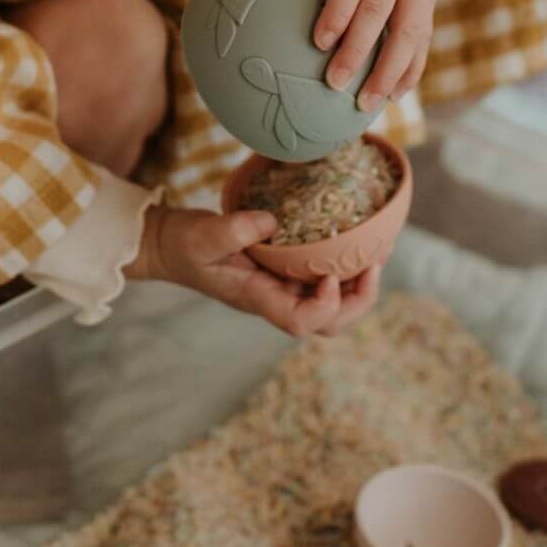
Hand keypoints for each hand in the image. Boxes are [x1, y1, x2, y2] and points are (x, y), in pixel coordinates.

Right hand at [125, 205, 379, 336]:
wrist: (171, 245)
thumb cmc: (183, 244)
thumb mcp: (202, 234)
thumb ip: (234, 229)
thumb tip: (273, 222)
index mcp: (257, 298)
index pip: (300, 321)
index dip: (325, 305)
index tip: (330, 274)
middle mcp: (276, 299)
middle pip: (328, 324)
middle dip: (359, 301)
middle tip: (374, 264)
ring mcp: (282, 287)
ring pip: (333, 306)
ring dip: (359, 286)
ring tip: (376, 253)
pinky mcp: (285, 271)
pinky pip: (323, 279)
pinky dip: (346, 267)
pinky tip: (357, 241)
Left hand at [265, 0, 471, 108]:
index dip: (338, 10)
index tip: (320, 42)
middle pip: (380, 8)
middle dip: (359, 50)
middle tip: (335, 84)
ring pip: (410, 30)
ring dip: (390, 71)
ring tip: (365, 103)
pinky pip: (425, 37)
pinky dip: (412, 69)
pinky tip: (394, 96)